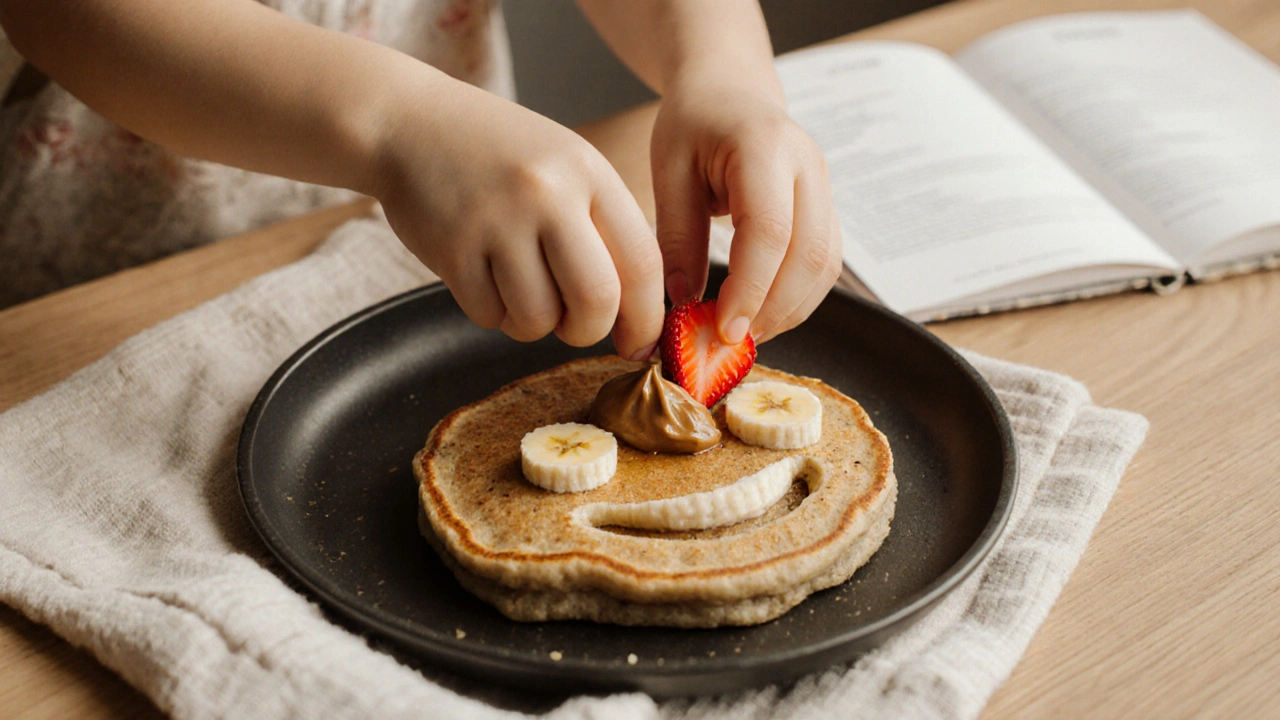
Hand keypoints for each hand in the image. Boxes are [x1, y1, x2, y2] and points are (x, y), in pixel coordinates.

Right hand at [371, 76, 664, 360]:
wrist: (409, 122)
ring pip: (538, 319)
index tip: (639, 344)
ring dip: (532, 324)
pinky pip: (489, 316)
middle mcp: (547, 193)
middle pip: (596, 300)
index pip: (642, 261)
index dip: (647, 317)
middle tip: (573, 327)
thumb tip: (639, 316)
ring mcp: (497, 220)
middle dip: (588, 331)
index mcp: (589, 172)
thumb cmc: (500, 156)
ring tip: (520, 290)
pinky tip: (483, 276)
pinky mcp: (452, 247)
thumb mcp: (566, 167)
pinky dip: (491, 312)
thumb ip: (604, 229)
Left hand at [651, 74, 841, 344]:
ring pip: (825, 267)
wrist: (730, 90)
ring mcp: (824, 188)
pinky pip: (824, 265)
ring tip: (743, 334)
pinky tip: (761, 314)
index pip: (770, 231)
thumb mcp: (669, 169)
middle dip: (772, 309)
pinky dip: (797, 298)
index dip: (750, 288)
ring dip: (788, 311)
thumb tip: (684, 302)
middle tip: (730, 342)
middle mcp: (807, 166)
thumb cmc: (694, 123)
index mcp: (764, 147)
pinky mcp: (825, 210)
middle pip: (809, 255)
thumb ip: (676, 235)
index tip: (722, 329)